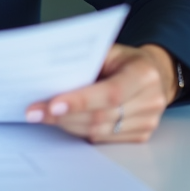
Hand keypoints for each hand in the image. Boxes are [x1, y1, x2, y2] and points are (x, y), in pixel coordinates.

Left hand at [25, 43, 176, 142]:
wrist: (154, 73)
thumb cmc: (123, 60)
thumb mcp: (109, 51)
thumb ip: (87, 62)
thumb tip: (50, 76)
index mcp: (143, 74)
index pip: (110, 93)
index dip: (80, 101)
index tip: (51, 106)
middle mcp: (150, 100)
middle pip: (101, 116)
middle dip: (63, 116)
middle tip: (35, 113)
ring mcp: (148, 121)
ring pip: (99, 131)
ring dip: (67, 125)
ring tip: (43, 116)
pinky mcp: (141, 135)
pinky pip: (104, 139)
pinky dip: (80, 131)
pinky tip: (65, 122)